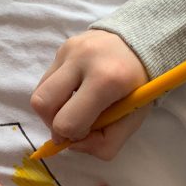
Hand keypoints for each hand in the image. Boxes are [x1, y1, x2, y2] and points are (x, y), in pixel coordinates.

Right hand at [31, 30, 149, 159]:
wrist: (146, 41)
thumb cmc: (139, 86)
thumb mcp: (132, 121)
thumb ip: (104, 144)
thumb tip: (72, 144)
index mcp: (106, 80)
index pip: (67, 122)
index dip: (73, 136)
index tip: (87, 131)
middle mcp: (82, 60)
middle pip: (42, 104)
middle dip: (51, 123)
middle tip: (70, 124)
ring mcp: (69, 50)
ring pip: (39, 92)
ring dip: (51, 109)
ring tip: (72, 107)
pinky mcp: (63, 46)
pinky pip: (46, 79)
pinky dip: (56, 93)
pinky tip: (75, 90)